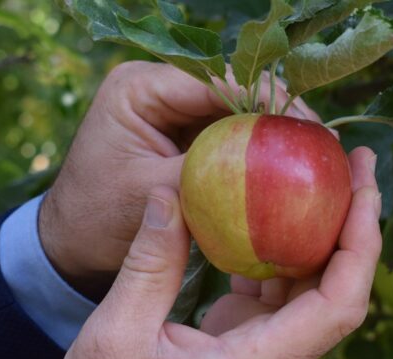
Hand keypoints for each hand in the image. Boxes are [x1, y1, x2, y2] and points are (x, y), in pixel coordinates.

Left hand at [38, 61, 318, 300]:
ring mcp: (170, 109)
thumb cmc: (96, 220)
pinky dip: (253, 153)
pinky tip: (285, 169)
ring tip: (312, 155)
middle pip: (231, 90)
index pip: (217, 81)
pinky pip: (225, 136)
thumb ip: (207, 175)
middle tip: (322, 143)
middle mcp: (157, 87)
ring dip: (269, 134)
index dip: (269, 100)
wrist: (70, 244)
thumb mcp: (152, 197)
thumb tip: (271, 168)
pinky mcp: (180, 134)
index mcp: (139, 87)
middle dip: (277, 116)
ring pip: (234, 112)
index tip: (310, 127)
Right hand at [51, 147, 380, 358]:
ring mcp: (265, 354)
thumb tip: (167, 193)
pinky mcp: (248, 346)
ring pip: (313, 289)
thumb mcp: (117, 334)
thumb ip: (148, 264)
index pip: (339, 304)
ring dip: (322, 233)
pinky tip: (268, 217)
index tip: (362, 187)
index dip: (360, 242)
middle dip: (354, 222)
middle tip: (353, 160)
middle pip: (339, 288)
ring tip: (321, 177)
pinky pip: (280, 295)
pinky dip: (281, 252)